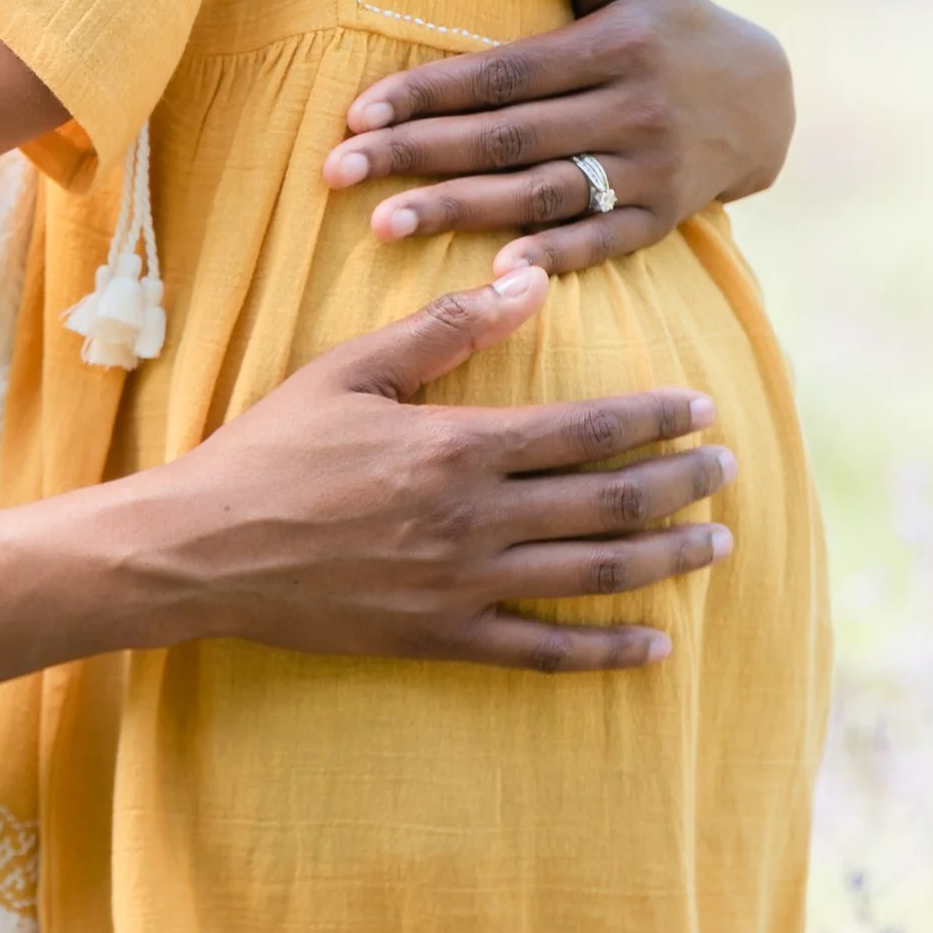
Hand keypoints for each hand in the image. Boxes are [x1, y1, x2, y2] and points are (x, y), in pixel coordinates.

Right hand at [156, 275, 734, 668]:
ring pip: (593, 574)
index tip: (703, 408)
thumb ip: (446, 328)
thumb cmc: (272, 449)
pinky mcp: (442, 637)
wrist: (203, 551)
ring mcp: (463, 585)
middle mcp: (474, 519)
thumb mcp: (351, 370)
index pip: (586, 429)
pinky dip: (607, 650)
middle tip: (730, 470)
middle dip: (682, 484)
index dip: (655, 418)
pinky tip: (656, 645)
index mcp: (457, 446)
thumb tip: (530, 282)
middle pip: (609, 501)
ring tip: (716, 545)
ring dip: (665, 559)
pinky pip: (543, 650)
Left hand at [318, 0, 792, 277]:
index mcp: (615, 48)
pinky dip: (550, 258)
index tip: (358, 112)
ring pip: (539, 194)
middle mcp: (631, 110)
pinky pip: (599, 242)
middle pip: (505, 138)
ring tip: (383, 226)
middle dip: (417, 155)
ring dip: (459, 212)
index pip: (502, 74)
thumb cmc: (678, 26)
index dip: (429, 93)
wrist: (766, 98)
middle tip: (338, 172)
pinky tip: (492, 273)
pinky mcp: (661, 219)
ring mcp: (648, 171)